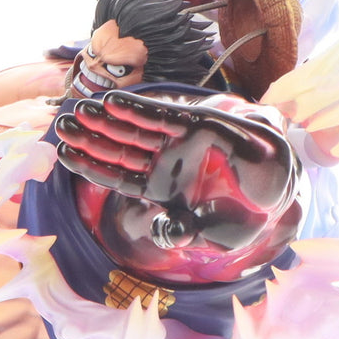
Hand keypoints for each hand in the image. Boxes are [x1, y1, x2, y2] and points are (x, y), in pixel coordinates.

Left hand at [56, 91, 297, 250]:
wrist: (280, 191)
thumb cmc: (241, 215)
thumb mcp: (207, 232)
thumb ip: (182, 233)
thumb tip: (165, 237)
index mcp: (159, 188)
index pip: (116, 175)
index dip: (89, 165)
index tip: (61, 155)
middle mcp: (164, 162)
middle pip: (117, 148)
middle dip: (89, 136)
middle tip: (59, 125)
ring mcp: (180, 143)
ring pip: (134, 129)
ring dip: (107, 118)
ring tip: (78, 108)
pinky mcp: (198, 125)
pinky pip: (163, 115)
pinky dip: (138, 108)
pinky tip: (113, 101)